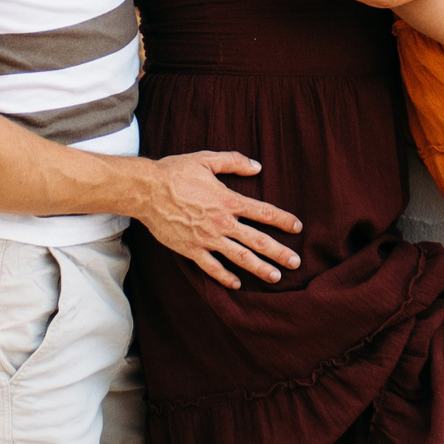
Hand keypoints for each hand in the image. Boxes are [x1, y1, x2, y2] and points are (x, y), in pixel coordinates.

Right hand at [136, 152, 303, 289]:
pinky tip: (237, 284)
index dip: (283, 220)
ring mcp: (207, 239)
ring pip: (240, 258)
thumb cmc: (176, 172)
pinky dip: (225, 277)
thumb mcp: (206, 160)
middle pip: (258, 241)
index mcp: (229, 200)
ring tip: (276, 277)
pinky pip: (212, 267)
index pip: (264, 212)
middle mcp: (222, 223)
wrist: (146, 191)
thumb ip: (234, 162)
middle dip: (279, 252)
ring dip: (260, 268)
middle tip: (296, 262)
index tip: (297, 227)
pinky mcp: (191, 250)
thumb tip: (257, 166)